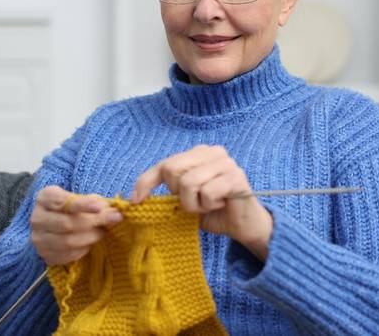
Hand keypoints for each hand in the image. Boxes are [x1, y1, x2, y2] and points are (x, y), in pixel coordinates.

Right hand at [30, 185, 123, 265]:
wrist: (56, 224)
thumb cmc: (72, 209)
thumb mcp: (81, 199)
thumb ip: (96, 203)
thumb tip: (114, 212)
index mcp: (44, 198)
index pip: (63, 201)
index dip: (82, 204)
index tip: (100, 207)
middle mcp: (37, 218)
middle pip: (67, 223)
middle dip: (93, 222)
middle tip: (111, 221)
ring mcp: (38, 238)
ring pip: (68, 242)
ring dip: (90, 237)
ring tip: (101, 232)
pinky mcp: (44, 255)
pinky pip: (67, 255)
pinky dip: (83, 250)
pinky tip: (89, 243)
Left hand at [131, 145, 272, 259]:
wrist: (243, 225)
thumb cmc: (213, 211)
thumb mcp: (184, 200)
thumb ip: (168, 191)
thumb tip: (135, 198)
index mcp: (198, 153)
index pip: (164, 164)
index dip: (146, 182)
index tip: (135, 201)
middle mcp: (212, 152)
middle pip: (173, 170)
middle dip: (178, 195)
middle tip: (195, 203)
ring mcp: (226, 163)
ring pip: (188, 183)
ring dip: (194, 204)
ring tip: (208, 205)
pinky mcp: (236, 177)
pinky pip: (207, 193)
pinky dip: (209, 206)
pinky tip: (221, 204)